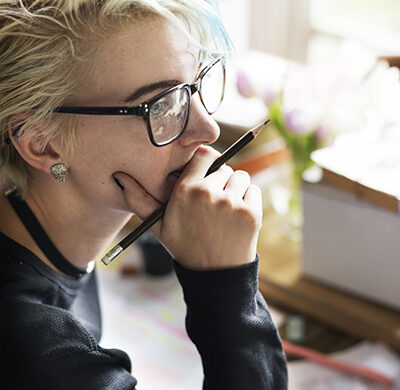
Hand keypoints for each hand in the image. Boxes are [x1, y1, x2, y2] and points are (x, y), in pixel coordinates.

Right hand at [113, 146, 262, 270]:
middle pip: (224, 167)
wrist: (213, 275)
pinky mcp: (251, 212)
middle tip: (214, 204)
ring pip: (241, 177)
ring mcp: (231, 203)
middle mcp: (208, 193)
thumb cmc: (185, 247)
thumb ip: (139, 199)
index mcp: (185, 191)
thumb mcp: (158, 225)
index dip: (207, 162)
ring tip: (225, 211)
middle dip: (220, 181)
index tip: (207, 173)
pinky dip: (249, 200)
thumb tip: (119, 177)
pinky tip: (237, 218)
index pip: (204, 154)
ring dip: (236, 189)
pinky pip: (254, 190)